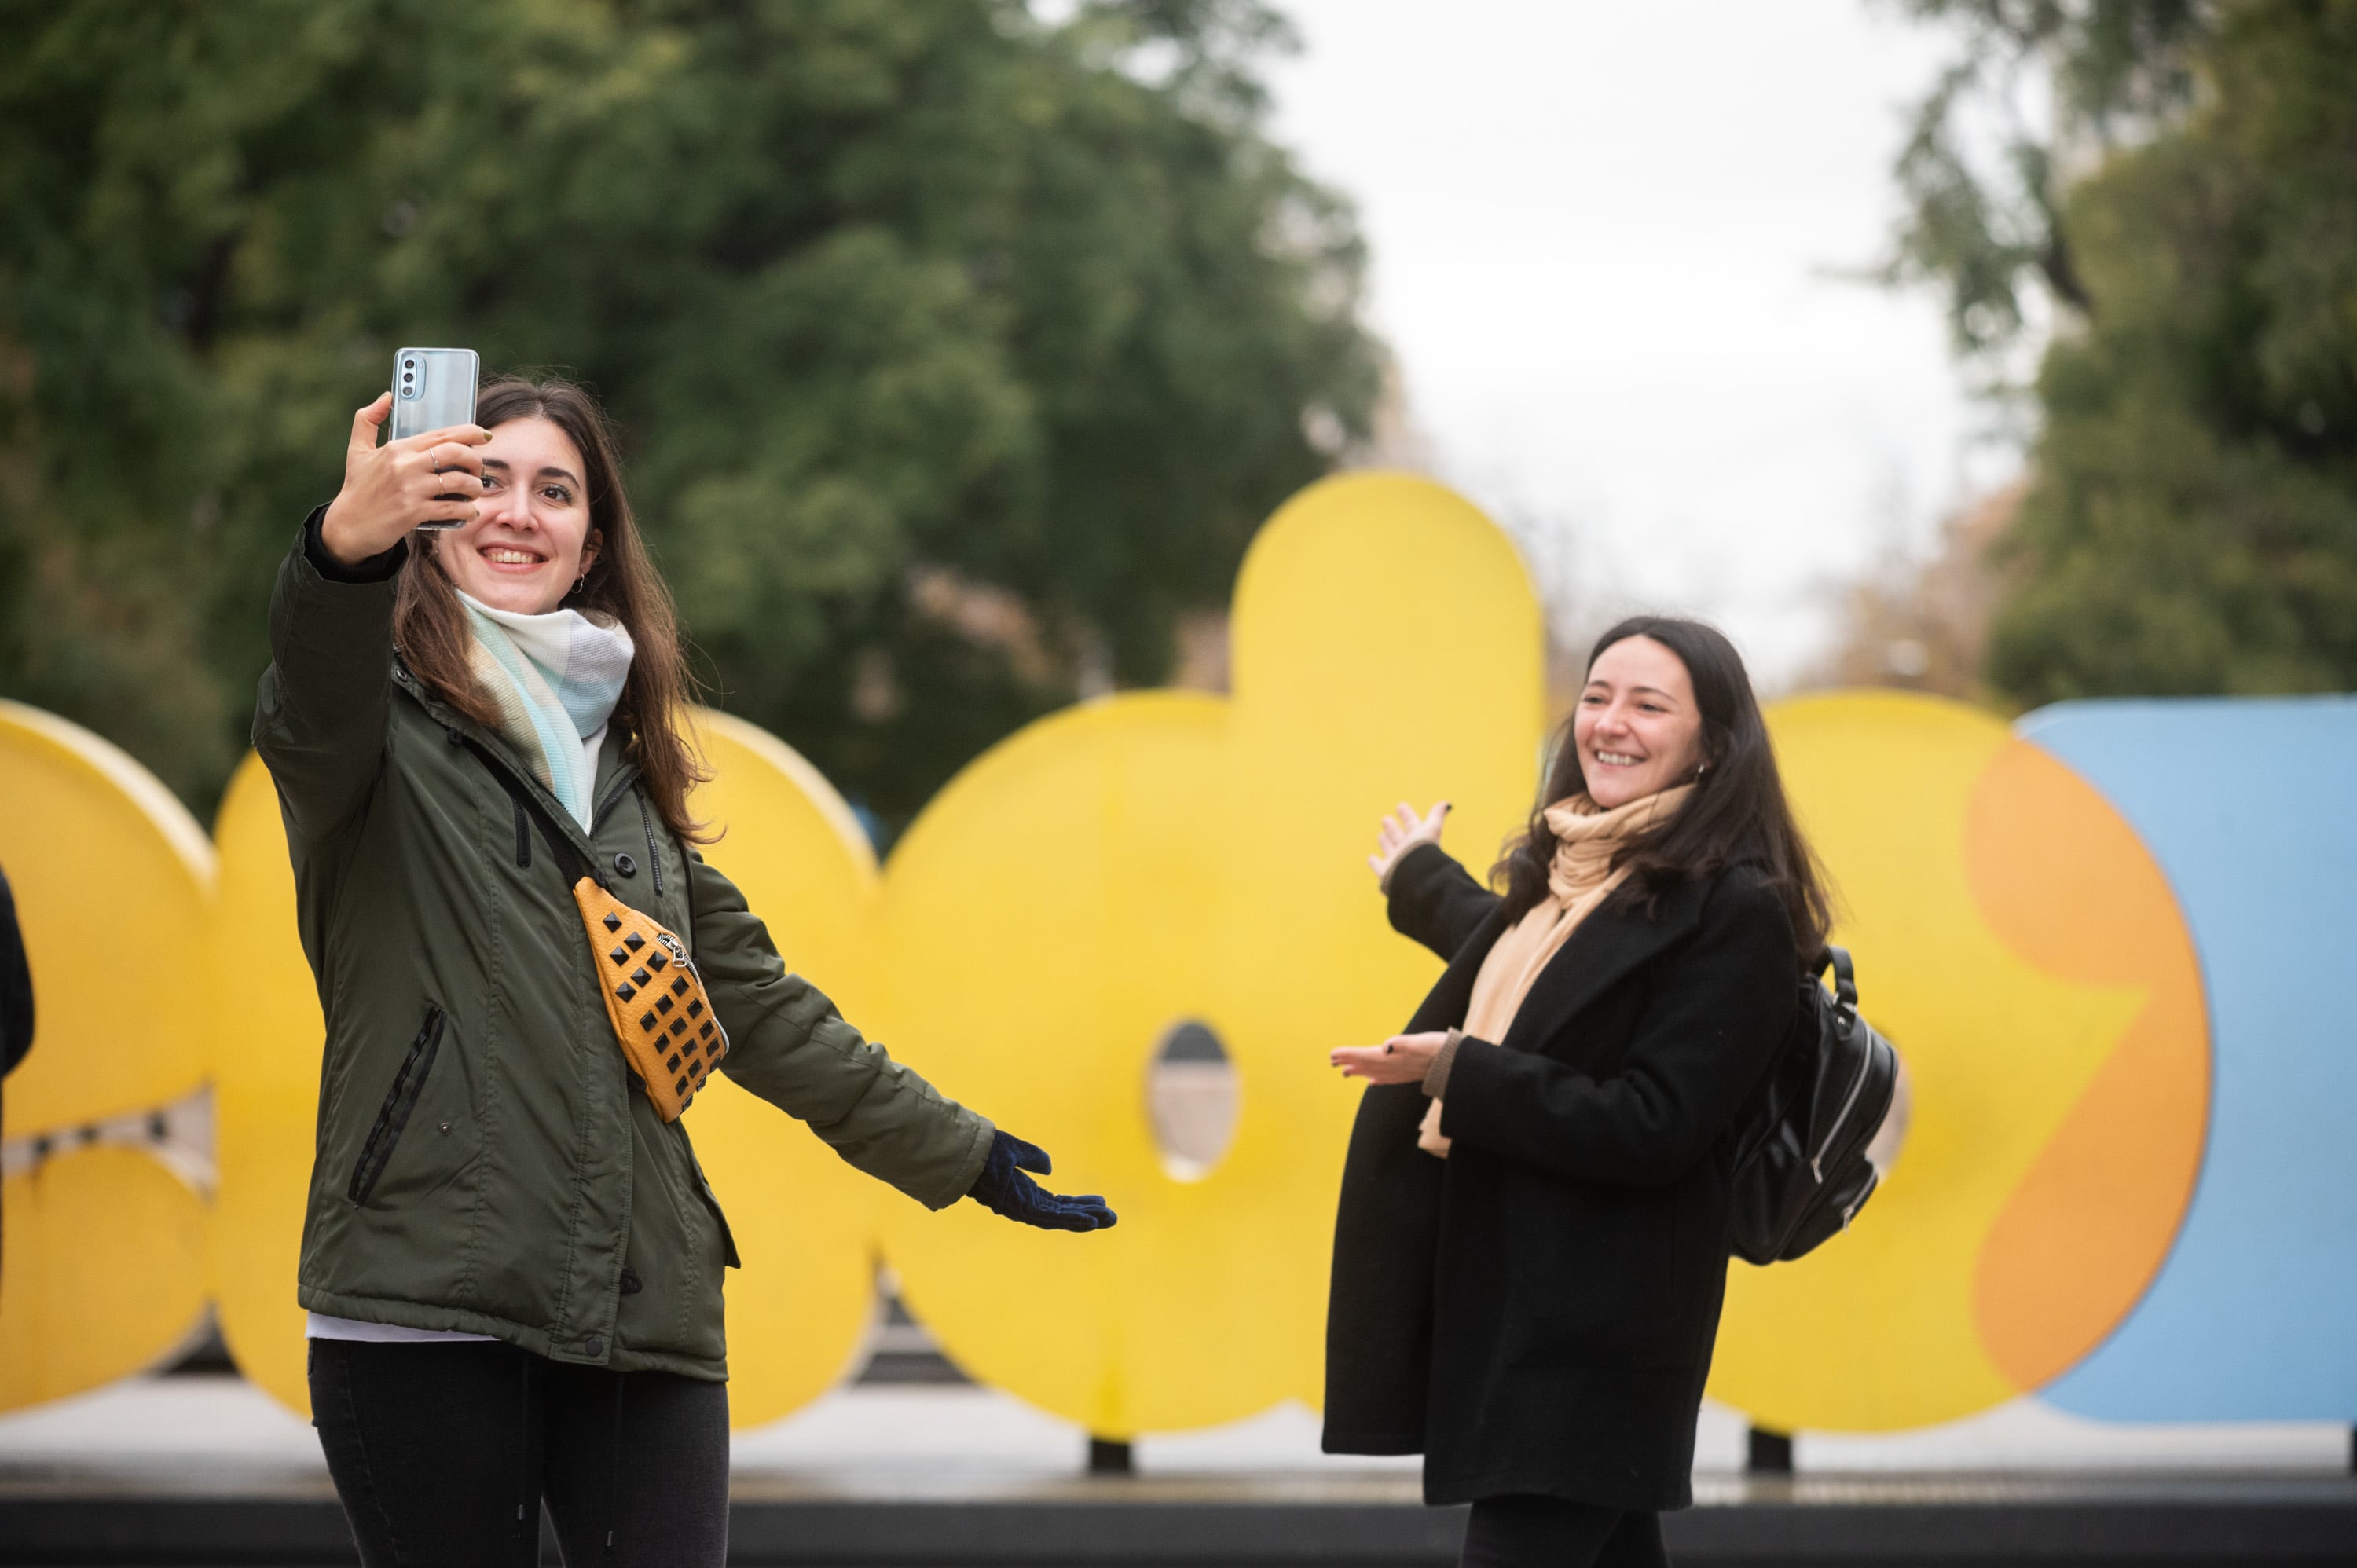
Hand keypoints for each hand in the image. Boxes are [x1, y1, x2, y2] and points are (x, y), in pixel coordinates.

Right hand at [318, 393, 491, 564]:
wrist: (348, 526)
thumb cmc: (357, 488)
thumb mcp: (357, 450)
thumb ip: (367, 419)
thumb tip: (386, 396)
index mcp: (397, 448)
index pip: (442, 434)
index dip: (470, 432)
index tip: (485, 436)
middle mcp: (405, 465)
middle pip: (456, 453)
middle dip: (476, 460)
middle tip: (479, 469)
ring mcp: (410, 489)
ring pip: (459, 482)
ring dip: (475, 487)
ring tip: (474, 491)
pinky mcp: (414, 513)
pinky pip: (453, 508)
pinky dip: (467, 510)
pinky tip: (470, 511)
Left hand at [967, 1131, 1116, 1231]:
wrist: (968, 1152)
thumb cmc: (986, 1150)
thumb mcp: (1015, 1150)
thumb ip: (1032, 1157)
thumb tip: (1048, 1168)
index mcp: (1023, 1191)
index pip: (1056, 1202)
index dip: (1077, 1203)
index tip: (1099, 1201)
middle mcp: (1024, 1204)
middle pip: (1062, 1213)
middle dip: (1087, 1215)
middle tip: (1112, 1217)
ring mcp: (1022, 1209)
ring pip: (1060, 1218)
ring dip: (1085, 1220)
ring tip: (1109, 1220)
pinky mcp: (1021, 1209)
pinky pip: (1051, 1218)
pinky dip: (1071, 1220)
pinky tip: (1090, 1221)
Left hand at [1330, 1030, 1447, 1085]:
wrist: (1457, 1064)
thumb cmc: (1439, 1050)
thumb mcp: (1421, 1043)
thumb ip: (1402, 1044)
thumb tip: (1386, 1046)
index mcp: (1394, 1059)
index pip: (1366, 1056)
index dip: (1349, 1055)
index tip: (1333, 1054)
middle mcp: (1395, 1068)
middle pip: (1367, 1065)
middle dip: (1349, 1062)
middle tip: (1332, 1061)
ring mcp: (1401, 1073)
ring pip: (1375, 1072)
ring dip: (1360, 1071)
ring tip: (1345, 1072)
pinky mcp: (1409, 1074)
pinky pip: (1388, 1078)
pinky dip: (1377, 1078)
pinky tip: (1373, 1082)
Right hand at [1369, 801, 1448, 886]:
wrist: (1415, 875)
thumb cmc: (1423, 850)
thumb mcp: (1431, 828)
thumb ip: (1436, 816)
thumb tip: (1447, 803)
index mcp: (1419, 840)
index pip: (1413, 824)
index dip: (1407, 815)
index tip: (1400, 806)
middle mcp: (1408, 851)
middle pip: (1400, 837)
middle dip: (1393, 829)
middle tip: (1386, 819)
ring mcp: (1397, 862)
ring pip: (1390, 851)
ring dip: (1385, 843)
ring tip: (1381, 835)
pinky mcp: (1386, 873)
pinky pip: (1379, 867)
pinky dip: (1374, 863)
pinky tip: (1371, 858)